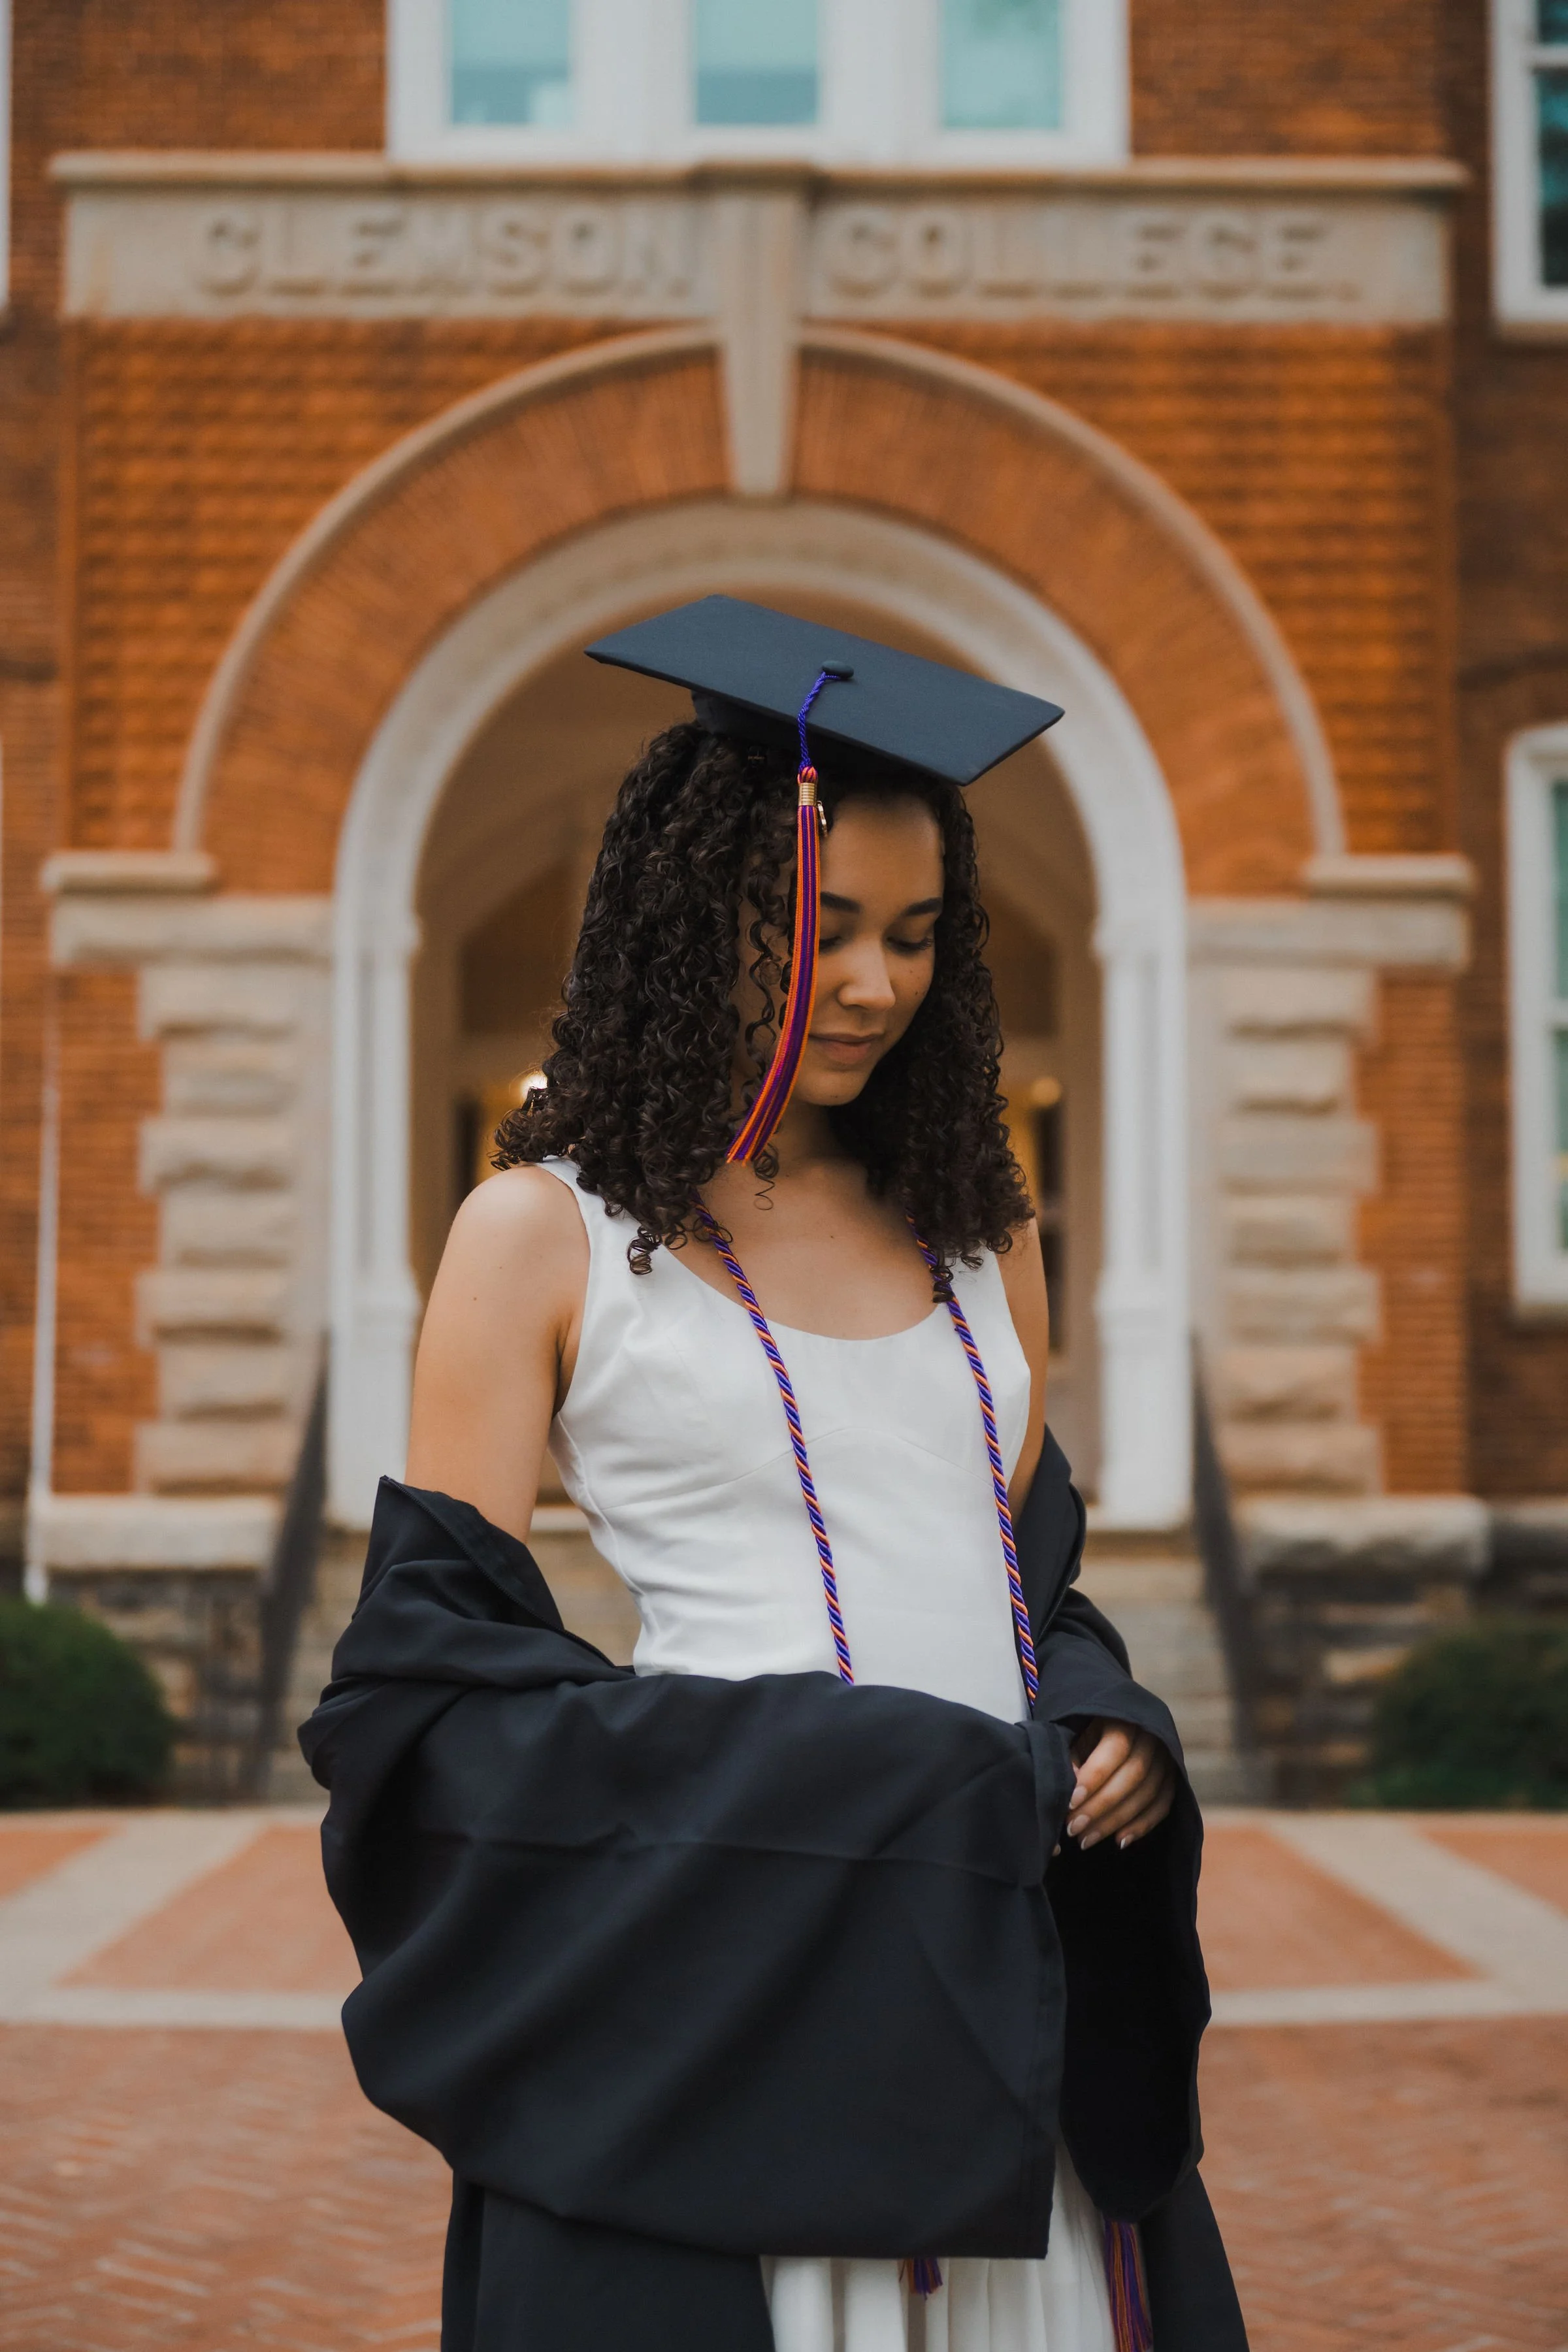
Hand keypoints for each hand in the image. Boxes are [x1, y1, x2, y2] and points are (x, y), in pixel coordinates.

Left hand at [1060, 1718, 1174, 1852]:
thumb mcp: (1074, 1736)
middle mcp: (1152, 1736)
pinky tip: (1119, 1842)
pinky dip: (1142, 1826)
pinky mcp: (1173, 1778)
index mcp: (1125, 1718)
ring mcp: (1166, 1758)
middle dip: (1101, 1806)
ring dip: (1116, 1821)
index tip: (1071, 1802)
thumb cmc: (1085, 1732)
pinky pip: (1162, 1806)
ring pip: (1148, 1793)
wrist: (1113, 1725)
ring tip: (1086, 1840)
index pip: (1115, 1748)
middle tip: (1074, 1829)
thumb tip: (1071, 1794)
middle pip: (1134, 1775)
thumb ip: (1071, 1760)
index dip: (1094, 1777)